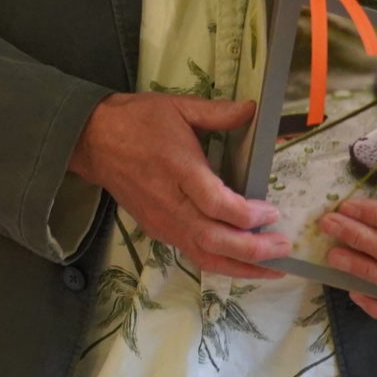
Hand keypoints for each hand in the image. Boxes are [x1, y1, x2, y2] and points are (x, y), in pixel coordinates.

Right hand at [69, 93, 291, 278]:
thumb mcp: (177, 107)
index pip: (215, 204)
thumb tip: (253, 109)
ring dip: (240, 267)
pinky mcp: (158, 231)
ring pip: (204, 255)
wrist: (93, 141)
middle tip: (283, 248)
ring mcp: (162, 222)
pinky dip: (221, 263)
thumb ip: (217, 112)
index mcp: (177, 169)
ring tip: (273, 268)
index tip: (272, 210)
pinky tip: (244, 262)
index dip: (247, 214)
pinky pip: (193, 254)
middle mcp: (170, 203)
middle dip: (252, 249)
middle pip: (213, 239)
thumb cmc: (137, 121)